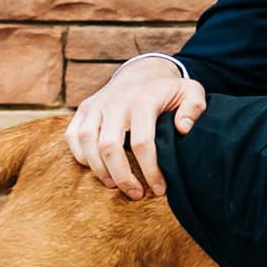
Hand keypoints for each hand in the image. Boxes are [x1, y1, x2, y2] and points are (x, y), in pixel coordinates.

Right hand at [64, 58, 207, 198]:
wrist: (141, 73)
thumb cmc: (168, 91)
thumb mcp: (191, 92)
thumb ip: (194, 108)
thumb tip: (183, 129)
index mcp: (143, 101)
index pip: (142, 142)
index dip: (150, 170)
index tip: (159, 189)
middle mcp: (115, 102)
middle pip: (110, 147)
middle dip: (122, 176)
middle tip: (136, 194)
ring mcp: (96, 105)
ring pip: (87, 143)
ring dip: (100, 170)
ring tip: (115, 185)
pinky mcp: (83, 109)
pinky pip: (72, 136)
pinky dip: (80, 156)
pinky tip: (97, 168)